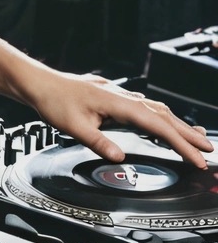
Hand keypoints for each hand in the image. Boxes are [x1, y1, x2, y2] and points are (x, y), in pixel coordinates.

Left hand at [25, 66, 213, 165]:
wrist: (41, 84)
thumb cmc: (55, 101)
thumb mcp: (74, 127)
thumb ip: (99, 142)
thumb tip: (119, 158)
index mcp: (118, 103)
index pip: (158, 126)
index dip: (180, 143)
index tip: (196, 157)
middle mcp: (124, 97)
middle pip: (165, 116)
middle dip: (189, 134)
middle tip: (209, 151)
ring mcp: (121, 97)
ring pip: (158, 111)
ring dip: (179, 126)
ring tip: (197, 140)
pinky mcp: (117, 99)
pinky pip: (147, 109)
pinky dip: (163, 119)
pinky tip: (167, 126)